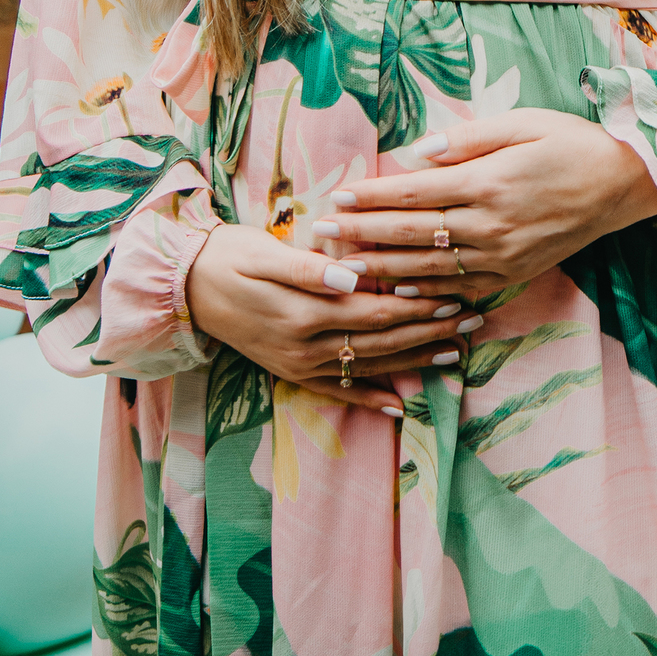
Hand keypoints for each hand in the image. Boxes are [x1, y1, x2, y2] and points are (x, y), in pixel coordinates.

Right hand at [184, 222, 483, 416]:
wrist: (184, 287)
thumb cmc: (228, 255)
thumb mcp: (263, 251)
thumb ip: (309, 268)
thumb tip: (353, 278)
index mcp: (303, 311)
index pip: (376, 310)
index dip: (418, 306)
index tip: (455, 295)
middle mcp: (305, 345)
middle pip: (381, 341)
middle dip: (430, 332)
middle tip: (472, 322)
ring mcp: (298, 364)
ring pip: (368, 367)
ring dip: (414, 362)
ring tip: (456, 354)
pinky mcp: (290, 372)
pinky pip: (337, 392)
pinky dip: (369, 399)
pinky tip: (400, 405)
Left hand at [309, 109, 656, 300]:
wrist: (623, 185)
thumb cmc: (570, 142)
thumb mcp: (521, 122)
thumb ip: (466, 139)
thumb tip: (416, 154)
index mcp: (487, 182)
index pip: (412, 192)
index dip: (369, 195)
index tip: (335, 195)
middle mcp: (490, 226)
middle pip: (410, 234)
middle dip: (360, 233)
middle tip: (320, 234)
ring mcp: (502, 257)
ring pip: (428, 269)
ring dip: (380, 267)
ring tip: (342, 266)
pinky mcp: (514, 274)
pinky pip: (459, 289)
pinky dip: (424, 291)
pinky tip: (396, 290)